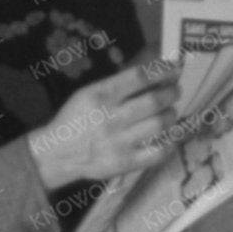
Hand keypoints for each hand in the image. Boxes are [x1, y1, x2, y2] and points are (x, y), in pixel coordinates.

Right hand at [27, 60, 177, 190]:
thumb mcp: (89, 93)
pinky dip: (170, 142)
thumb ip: (119, 85)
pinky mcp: (124, 163)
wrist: (57, 152)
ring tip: (169, 112)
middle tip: (175, 91)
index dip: (162, 70)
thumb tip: (156, 75)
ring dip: (171, 114)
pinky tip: (169, 136)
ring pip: (159, 124)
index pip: (139, 77)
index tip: (173, 69)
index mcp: (100, 96)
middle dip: (171, 92)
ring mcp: (118, 142)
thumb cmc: (76, 119)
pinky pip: (158, 152)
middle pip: (154, 100)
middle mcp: (110, 118)